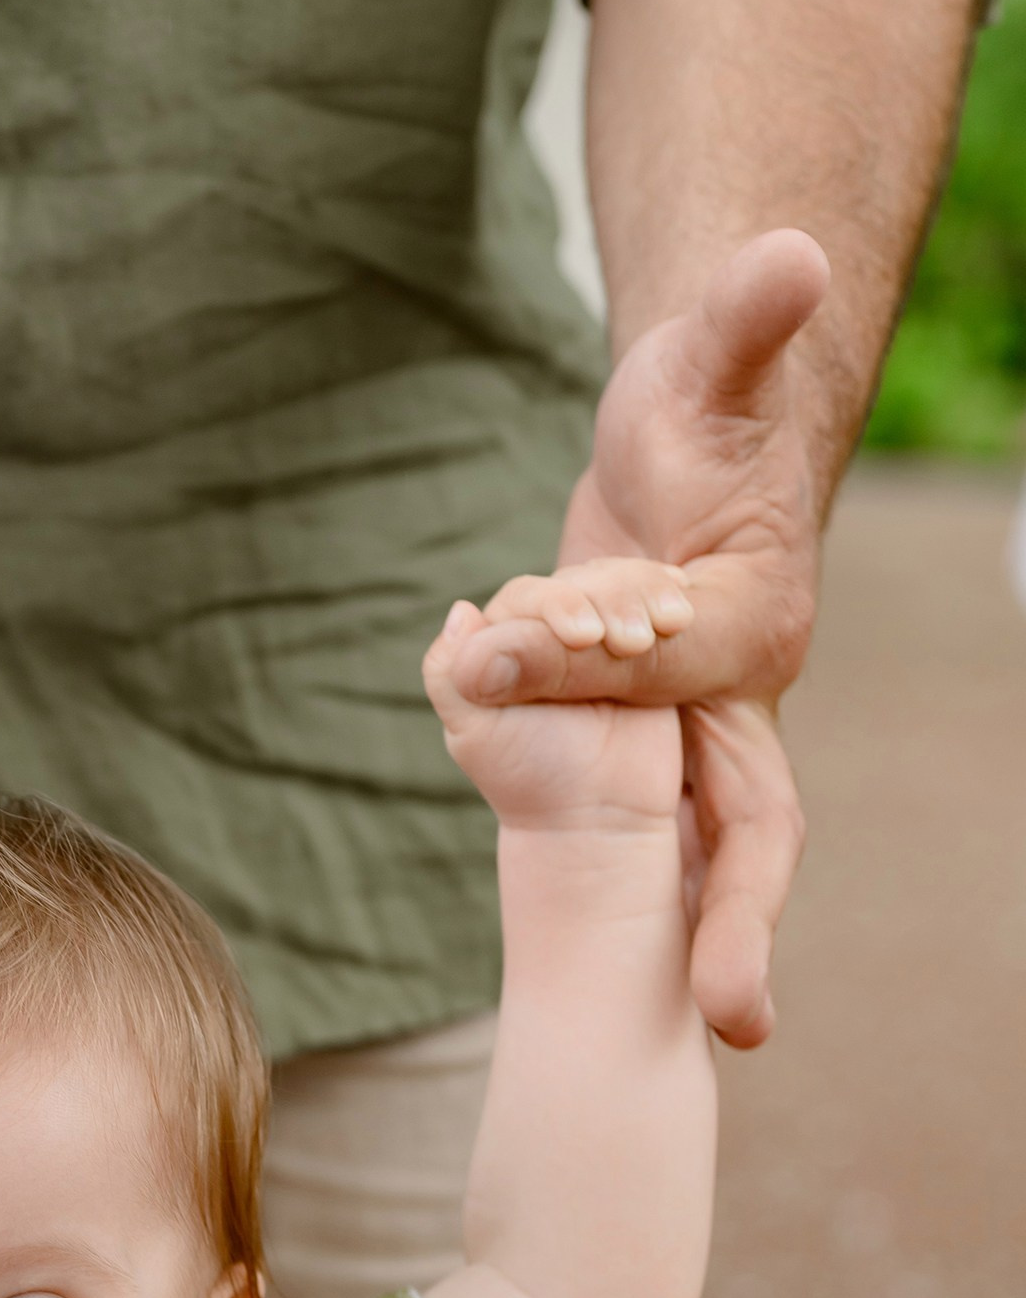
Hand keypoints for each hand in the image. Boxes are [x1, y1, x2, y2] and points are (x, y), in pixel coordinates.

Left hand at [425, 562, 686, 834]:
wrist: (597, 816)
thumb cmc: (530, 778)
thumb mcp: (476, 733)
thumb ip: (452, 674)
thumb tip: (460, 611)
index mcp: (502, 638)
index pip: (528, 596)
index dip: (556, 606)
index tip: (583, 636)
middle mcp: (549, 626)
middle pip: (583, 581)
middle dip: (610, 599)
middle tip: (632, 640)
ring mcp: (601, 630)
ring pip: (623, 583)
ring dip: (644, 594)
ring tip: (667, 624)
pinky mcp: (647, 642)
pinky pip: (657, 602)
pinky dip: (669, 598)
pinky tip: (680, 609)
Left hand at [446, 229, 830, 1048]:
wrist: (704, 464)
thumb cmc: (702, 412)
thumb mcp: (704, 362)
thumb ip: (745, 321)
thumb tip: (791, 252)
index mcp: (753, 623)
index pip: (667, 663)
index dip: (588, 658)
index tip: (506, 646)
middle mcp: (741, 702)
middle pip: (754, 822)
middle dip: (745, 917)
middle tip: (742, 1019)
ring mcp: (704, 746)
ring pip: (716, 860)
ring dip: (713, 949)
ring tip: (722, 1046)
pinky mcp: (659, 767)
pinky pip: (655, 852)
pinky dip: (656, 917)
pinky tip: (637, 1008)